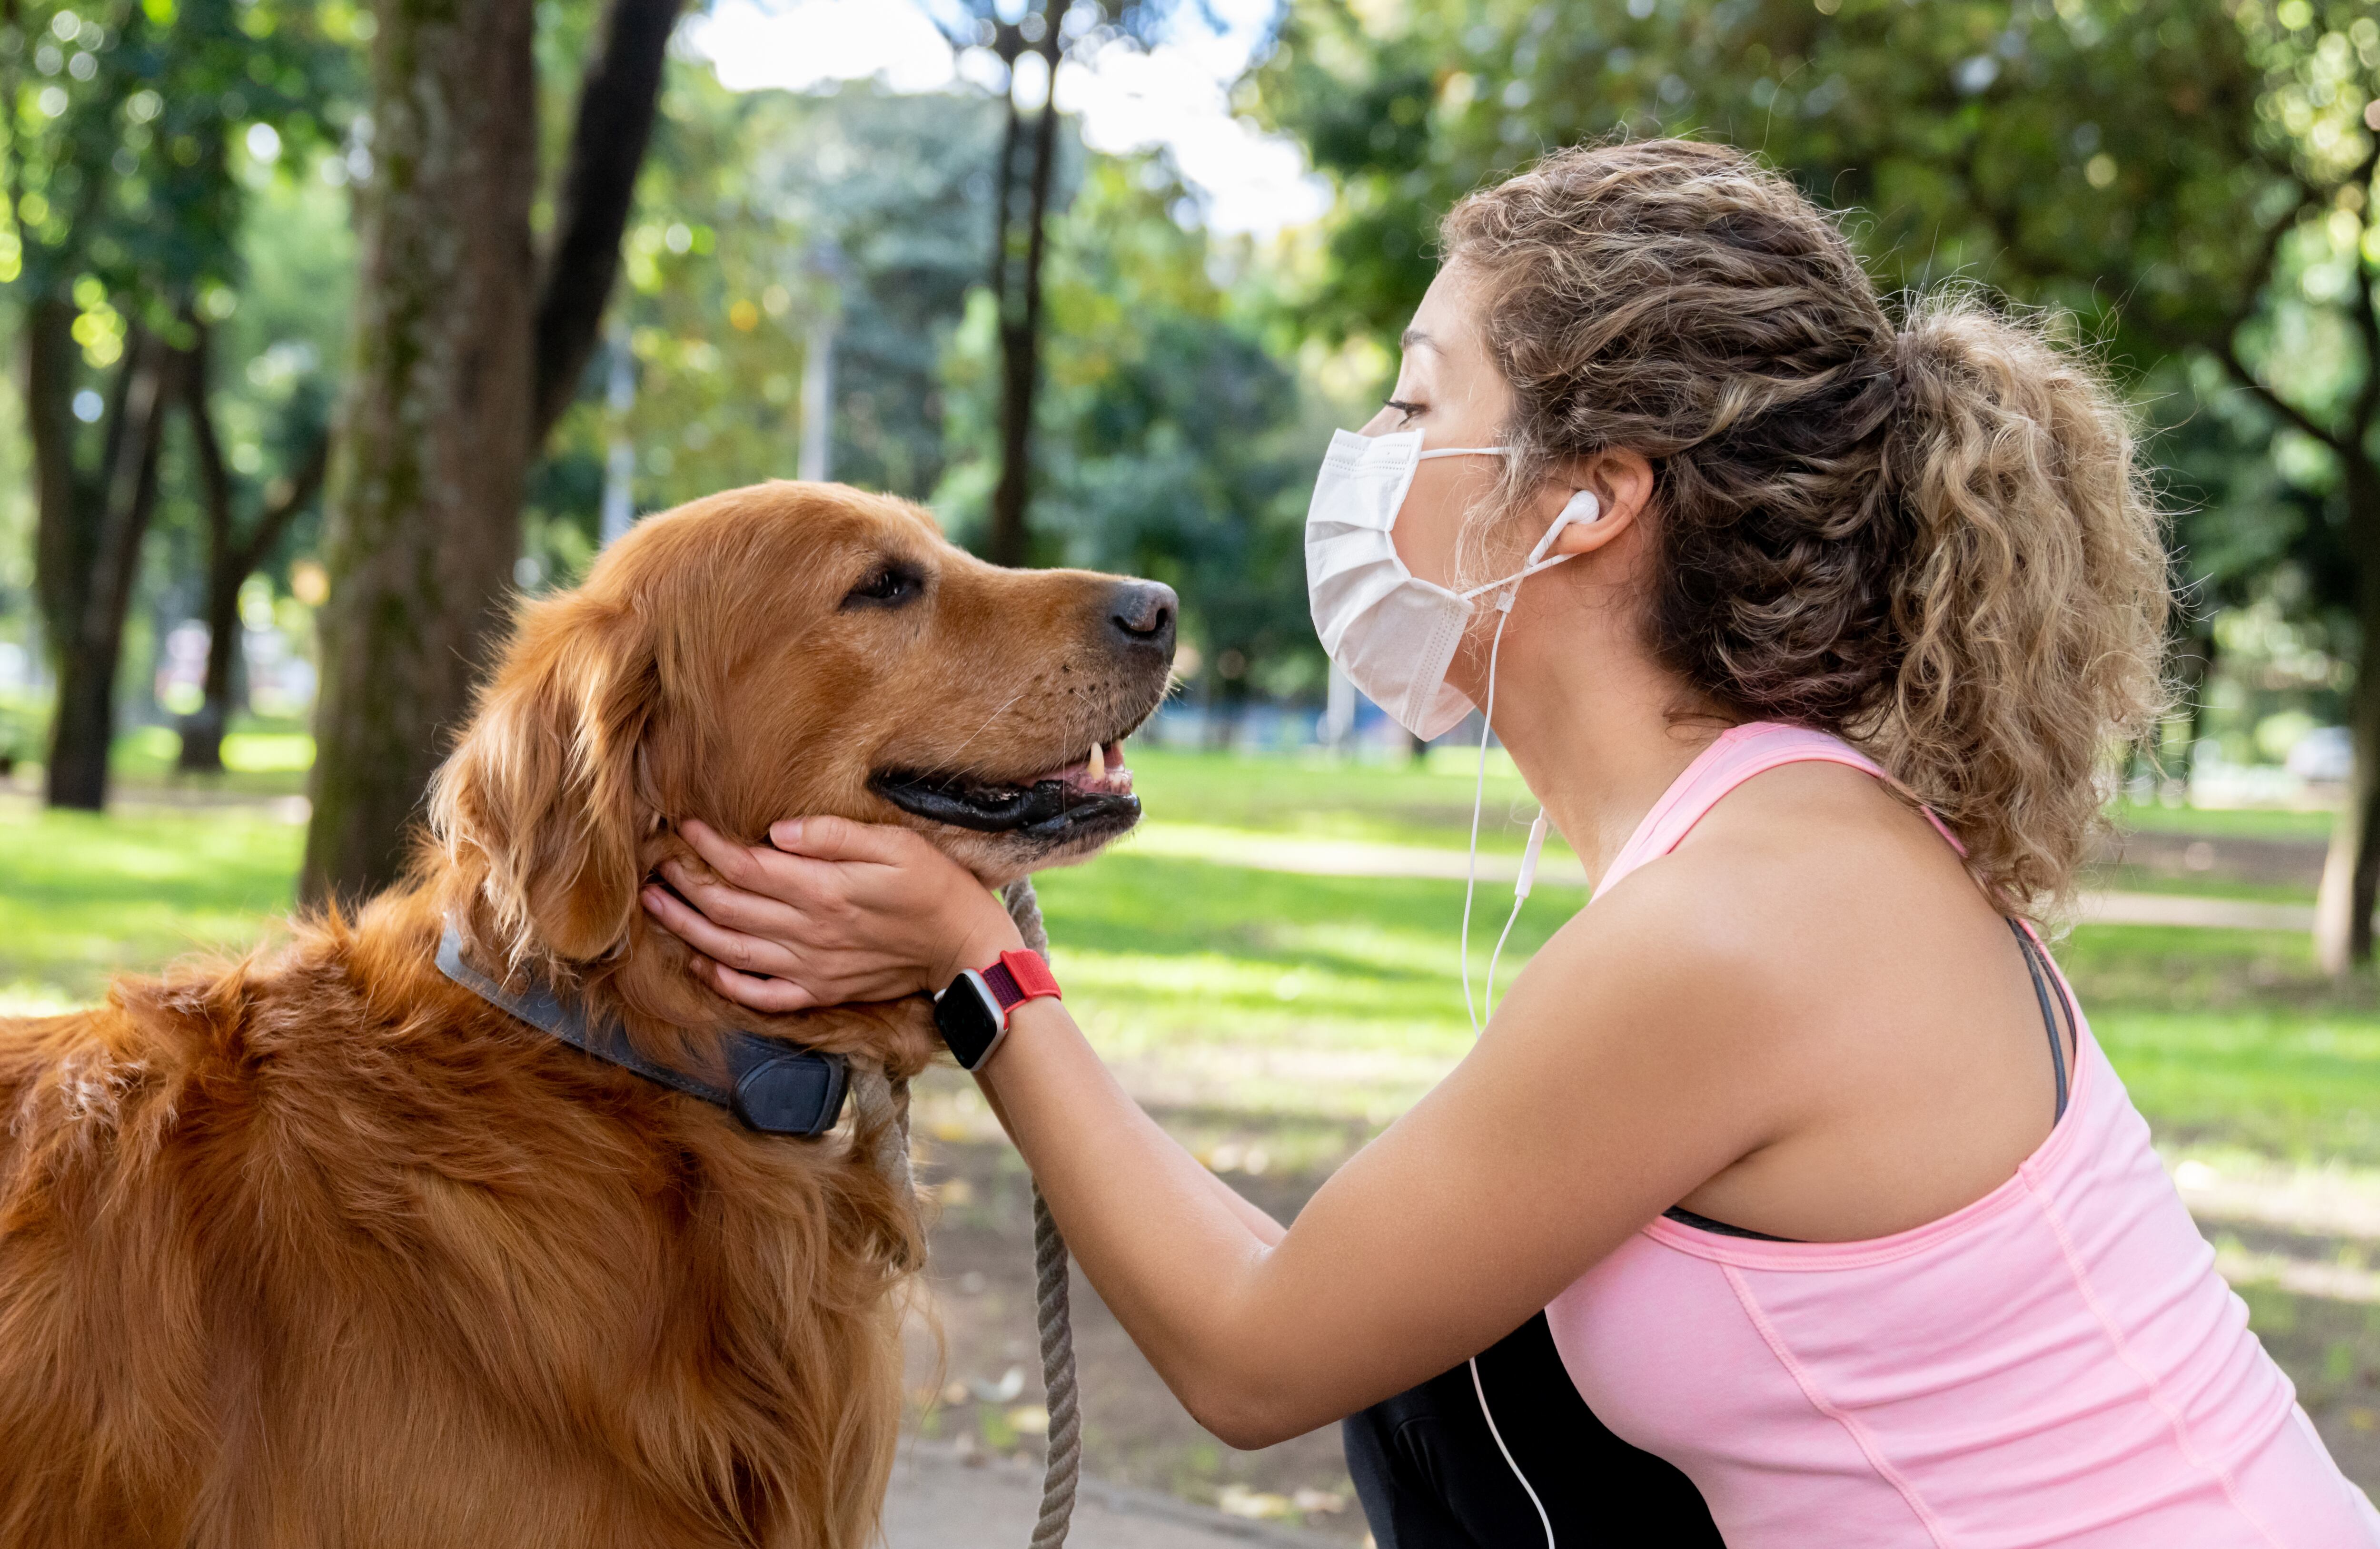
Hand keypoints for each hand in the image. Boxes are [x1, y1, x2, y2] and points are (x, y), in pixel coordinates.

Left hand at [639, 816, 1024, 1012]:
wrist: (964, 948)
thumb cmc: (935, 886)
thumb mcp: (896, 844)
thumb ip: (835, 836)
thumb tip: (778, 831)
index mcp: (825, 890)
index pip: (747, 866)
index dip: (709, 846)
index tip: (684, 825)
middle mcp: (809, 931)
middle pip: (728, 907)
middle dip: (685, 882)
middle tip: (656, 862)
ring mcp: (810, 967)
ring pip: (730, 950)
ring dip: (687, 927)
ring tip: (656, 905)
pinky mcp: (819, 991)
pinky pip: (759, 993)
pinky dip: (723, 981)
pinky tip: (700, 963)